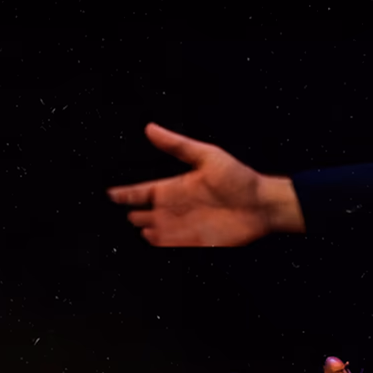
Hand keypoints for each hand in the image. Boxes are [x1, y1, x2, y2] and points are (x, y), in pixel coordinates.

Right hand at [107, 123, 305, 244]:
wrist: (262, 204)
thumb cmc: (239, 178)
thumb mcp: (207, 156)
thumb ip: (177, 145)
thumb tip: (151, 128)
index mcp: (176, 187)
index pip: (143, 191)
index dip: (126, 193)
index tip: (109, 193)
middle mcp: (177, 207)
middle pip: (146, 213)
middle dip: (132, 215)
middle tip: (116, 215)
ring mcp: (185, 226)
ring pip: (156, 230)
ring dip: (146, 230)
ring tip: (134, 229)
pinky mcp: (195, 241)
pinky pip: (172, 245)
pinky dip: (161, 244)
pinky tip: (152, 241)